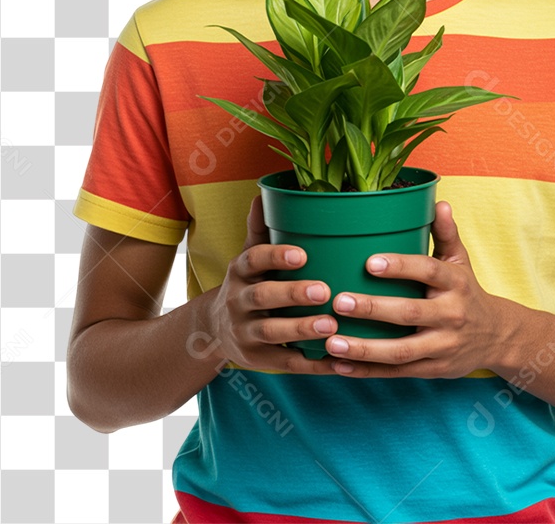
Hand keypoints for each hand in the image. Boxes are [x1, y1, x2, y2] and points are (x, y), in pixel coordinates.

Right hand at [203, 195, 340, 373]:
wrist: (215, 330)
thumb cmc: (249, 283)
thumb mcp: (248, 255)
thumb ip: (260, 229)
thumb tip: (263, 192)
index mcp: (240, 271)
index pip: (253, 259)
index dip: (276, 256)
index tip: (302, 254)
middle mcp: (238, 301)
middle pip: (263, 297)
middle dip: (293, 294)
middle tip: (325, 290)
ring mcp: (245, 333)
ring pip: (272, 332)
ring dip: (302, 329)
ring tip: (332, 326)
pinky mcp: (257, 360)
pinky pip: (286, 362)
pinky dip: (312, 363)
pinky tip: (338, 360)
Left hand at [322, 201, 512, 378]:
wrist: (497, 336)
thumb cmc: (467, 291)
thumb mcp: (460, 261)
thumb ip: (445, 233)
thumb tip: (440, 201)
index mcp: (456, 283)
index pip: (428, 271)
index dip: (400, 267)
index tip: (369, 262)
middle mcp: (451, 315)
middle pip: (411, 313)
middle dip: (374, 309)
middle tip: (339, 302)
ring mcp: (443, 346)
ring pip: (402, 351)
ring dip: (364, 349)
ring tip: (332, 341)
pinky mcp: (434, 370)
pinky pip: (397, 372)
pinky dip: (367, 371)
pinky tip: (338, 365)